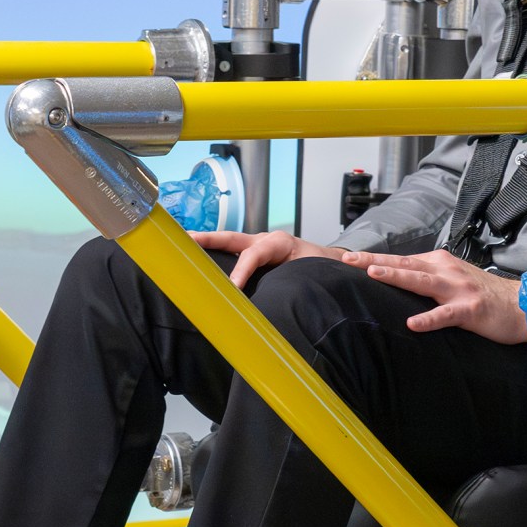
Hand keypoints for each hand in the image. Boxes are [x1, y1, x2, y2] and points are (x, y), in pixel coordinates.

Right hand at [191, 229, 344, 288]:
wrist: (320, 261)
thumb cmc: (320, 264)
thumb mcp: (325, 266)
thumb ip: (336, 266)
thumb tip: (349, 263)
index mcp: (279, 242)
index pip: (256, 254)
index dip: (242, 270)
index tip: (232, 287)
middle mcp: (262, 241)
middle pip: (231, 238)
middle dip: (208, 240)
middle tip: (186, 240)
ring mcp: (252, 247)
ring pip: (225, 244)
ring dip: (202, 245)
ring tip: (176, 247)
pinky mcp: (247, 256)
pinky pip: (226, 255)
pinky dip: (208, 256)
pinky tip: (189, 262)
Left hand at [338, 249, 526, 343]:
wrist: (523, 305)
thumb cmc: (486, 295)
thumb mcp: (454, 280)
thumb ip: (429, 278)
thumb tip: (399, 280)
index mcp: (441, 263)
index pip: (402, 260)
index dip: (375, 259)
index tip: (349, 258)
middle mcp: (447, 271)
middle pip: (405, 265)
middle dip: (375, 262)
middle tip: (349, 260)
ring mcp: (459, 289)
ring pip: (422, 281)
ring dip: (397, 277)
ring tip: (373, 275)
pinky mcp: (470, 309)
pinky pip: (446, 315)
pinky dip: (429, 319)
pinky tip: (413, 323)